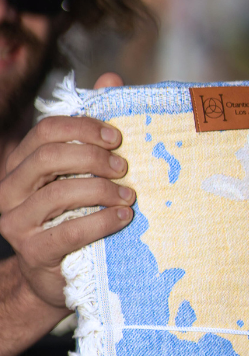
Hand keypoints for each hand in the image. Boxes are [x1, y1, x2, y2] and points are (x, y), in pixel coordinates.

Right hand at [0, 72, 133, 309]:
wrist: (58, 276)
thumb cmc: (74, 217)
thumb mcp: (82, 174)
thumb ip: (93, 129)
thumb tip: (111, 79)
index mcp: (19, 165)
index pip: (45, 131)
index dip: (83, 127)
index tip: (117, 137)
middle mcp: (9, 190)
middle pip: (49, 156)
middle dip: (93, 157)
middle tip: (125, 167)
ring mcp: (17, 223)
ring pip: (58, 193)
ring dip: (101, 189)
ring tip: (129, 195)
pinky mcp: (34, 252)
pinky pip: (70, 231)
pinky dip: (102, 221)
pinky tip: (124, 217)